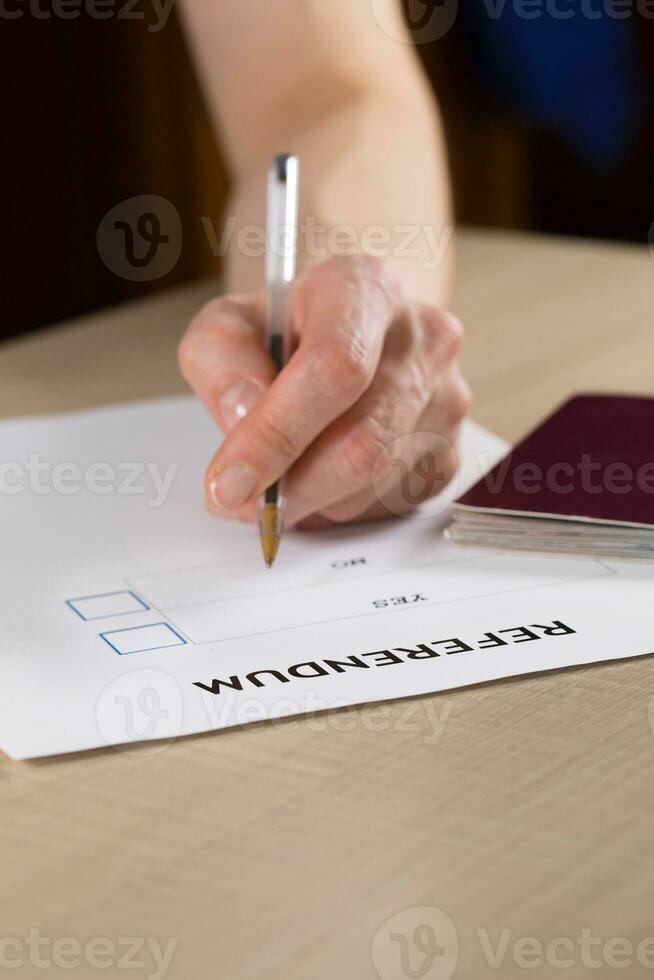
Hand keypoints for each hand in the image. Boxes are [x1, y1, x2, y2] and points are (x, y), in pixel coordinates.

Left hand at [178, 255, 470, 527]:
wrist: (350, 333)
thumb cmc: (287, 329)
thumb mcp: (230, 324)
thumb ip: (219, 361)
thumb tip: (243, 416)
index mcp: (366, 290)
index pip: (335, 366)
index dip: (279, 433)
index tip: (230, 481)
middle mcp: (422, 339)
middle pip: (362, 440)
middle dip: (291, 487)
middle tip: (239, 501)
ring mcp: (446, 398)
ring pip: (371, 481)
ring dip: (311, 497)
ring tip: (282, 469)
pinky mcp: (450, 451)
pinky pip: (387, 503)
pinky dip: (338, 504)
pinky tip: (320, 472)